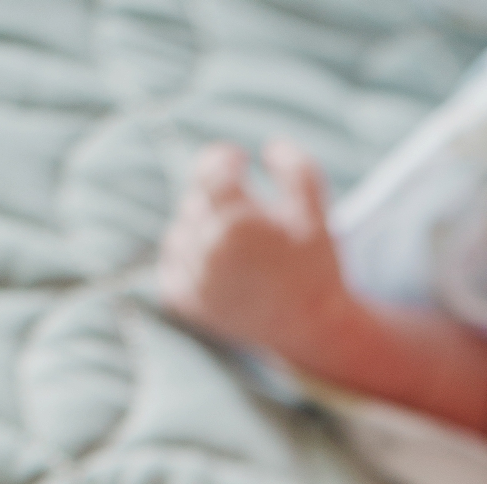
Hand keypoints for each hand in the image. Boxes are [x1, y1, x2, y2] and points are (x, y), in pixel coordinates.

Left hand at [158, 139, 347, 359]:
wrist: (313, 330)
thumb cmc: (317, 269)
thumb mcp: (317, 212)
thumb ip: (296, 169)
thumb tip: (268, 149)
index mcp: (237, 222)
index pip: (211, 168)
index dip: (226, 158)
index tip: (241, 161)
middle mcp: (209, 250)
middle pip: (196, 199)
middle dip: (219, 198)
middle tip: (248, 212)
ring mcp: (196, 280)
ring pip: (180, 231)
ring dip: (202, 228)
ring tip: (235, 241)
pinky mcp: (191, 305)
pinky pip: (170, 269)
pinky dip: (183, 260)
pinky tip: (209, 260)